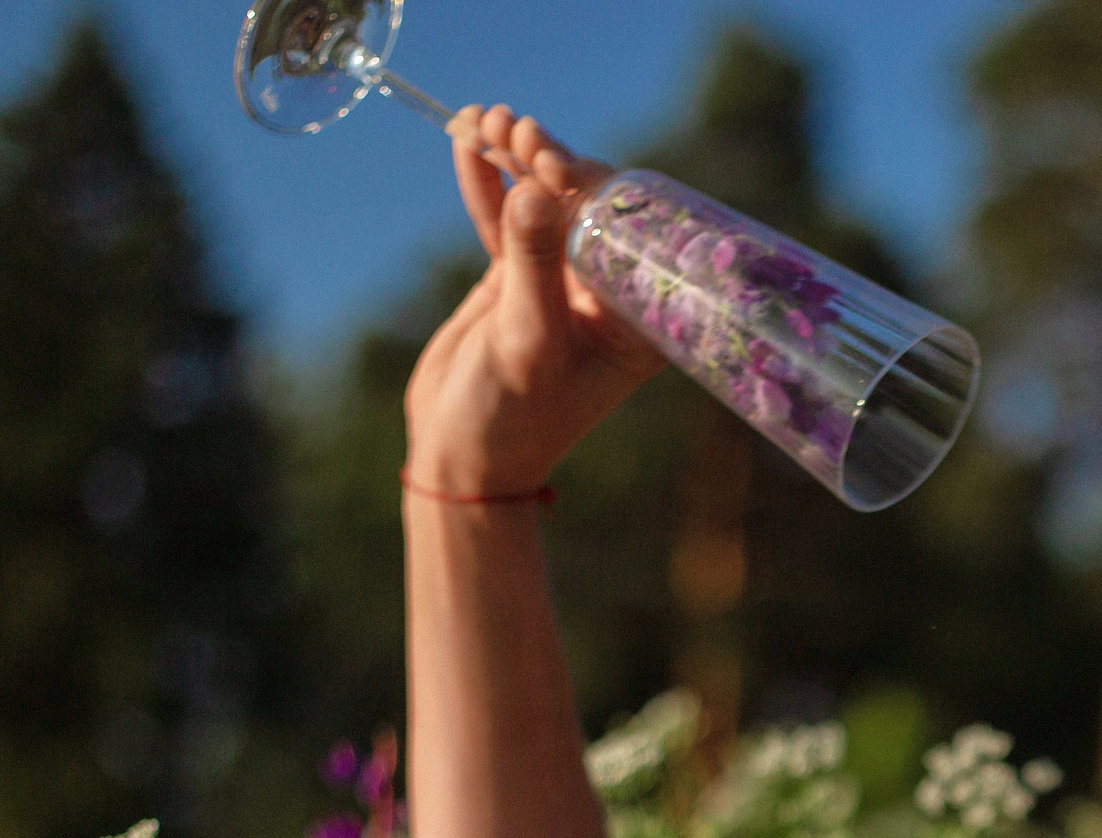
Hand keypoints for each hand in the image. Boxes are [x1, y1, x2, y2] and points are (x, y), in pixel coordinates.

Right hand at [403, 107, 667, 493]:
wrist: (462, 454)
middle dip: (548, 159)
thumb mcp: (526, 343)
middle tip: (512, 125)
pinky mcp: (519, 276)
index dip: (590, 184)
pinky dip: (487, 180)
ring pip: (543, 202)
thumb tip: (534, 191)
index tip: (549, 159)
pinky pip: (506, 216)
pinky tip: (465, 140)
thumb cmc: (511, 418)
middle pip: (586, 204)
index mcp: (638, 317)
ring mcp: (563, 279)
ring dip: (514, 158)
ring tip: (481, 119)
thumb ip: (532, 267)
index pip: (627, 230)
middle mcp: (610, 292)